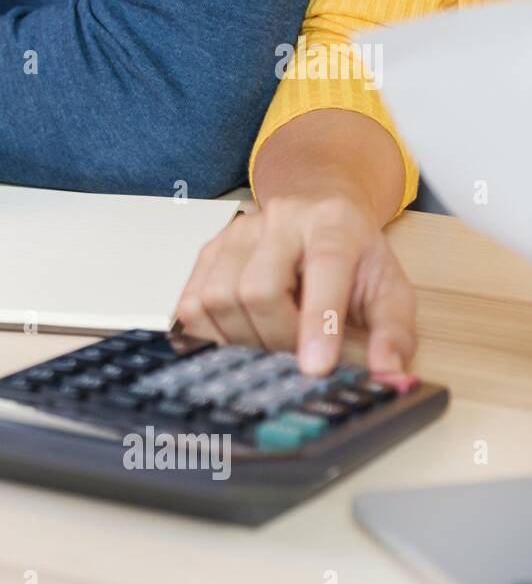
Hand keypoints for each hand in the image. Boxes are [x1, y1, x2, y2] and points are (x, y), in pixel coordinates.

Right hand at [177, 194, 415, 374]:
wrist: (320, 211)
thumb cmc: (354, 255)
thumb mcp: (389, 288)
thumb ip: (393, 331)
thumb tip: (387, 372)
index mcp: (334, 223)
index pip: (324, 267)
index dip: (318, 321)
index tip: (315, 367)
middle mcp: (280, 219)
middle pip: (259, 289)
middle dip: (277, 338)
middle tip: (295, 355)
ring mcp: (237, 232)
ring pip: (217, 297)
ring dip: (242, 338)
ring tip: (269, 341)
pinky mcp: (209, 250)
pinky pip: (191, 303)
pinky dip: (211, 332)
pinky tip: (238, 335)